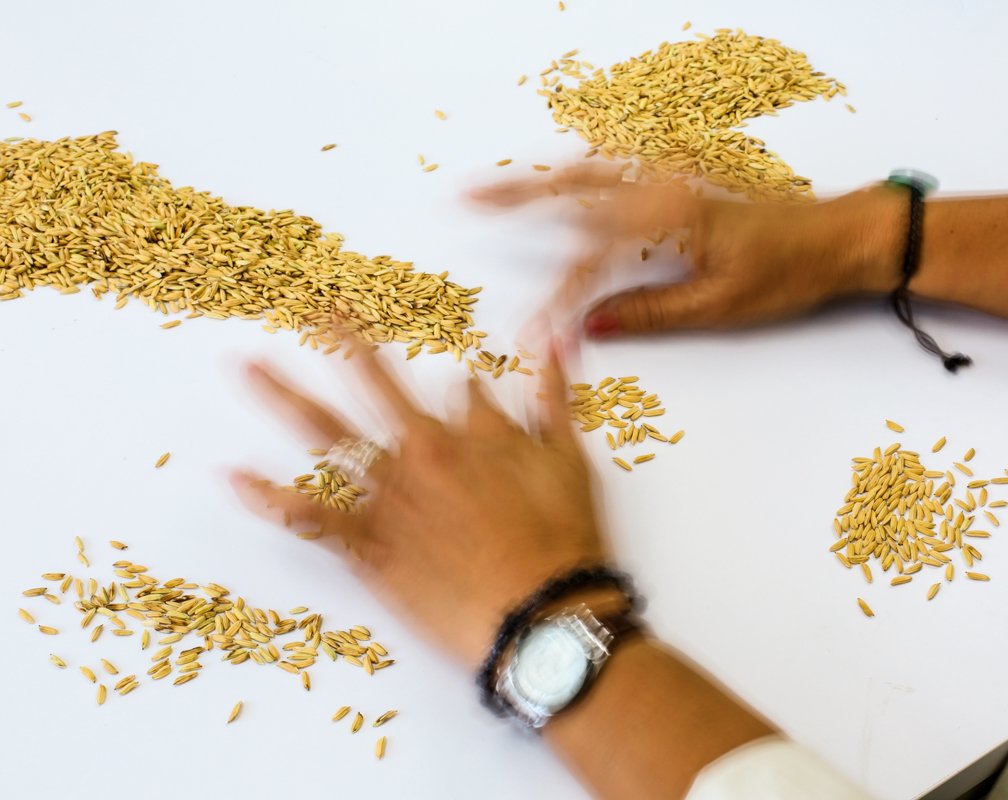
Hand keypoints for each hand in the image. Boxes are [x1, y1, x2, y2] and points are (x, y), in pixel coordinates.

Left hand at [231, 345, 607, 667]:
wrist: (543, 616)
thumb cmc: (564, 545)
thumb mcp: (573, 462)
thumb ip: (555, 396)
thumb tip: (554, 336)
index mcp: (477, 429)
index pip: (463, 388)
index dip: (466, 392)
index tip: (465, 394)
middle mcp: (425, 450)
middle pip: (376, 382)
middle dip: (344, 340)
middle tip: (316, 308)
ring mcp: (391, 496)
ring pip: (328, 433)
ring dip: (283, 395)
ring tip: (246, 366)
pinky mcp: (369, 544)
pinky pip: (309, 517)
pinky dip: (267, 498)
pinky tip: (231, 476)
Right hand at [473, 167, 904, 337]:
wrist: (841, 236)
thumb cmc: (789, 271)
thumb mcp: (718, 305)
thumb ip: (648, 312)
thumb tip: (591, 326)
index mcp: (667, 218)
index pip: (590, 259)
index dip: (555, 296)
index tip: (531, 330)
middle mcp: (662, 187)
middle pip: (572, 187)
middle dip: (515, 195)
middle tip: (466, 198)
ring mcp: (671, 177)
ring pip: (589, 171)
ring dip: (539, 179)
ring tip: (494, 187)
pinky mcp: (680, 180)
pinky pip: (614, 169)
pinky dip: (576, 174)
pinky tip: (557, 181)